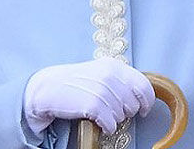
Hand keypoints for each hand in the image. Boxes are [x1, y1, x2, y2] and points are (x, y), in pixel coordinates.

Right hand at [23, 58, 154, 134]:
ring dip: (113, 119)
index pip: (144, 85)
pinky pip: (111, 124)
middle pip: (134, 104)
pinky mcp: (93, 105)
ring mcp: (102, 90)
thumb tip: (141, 95)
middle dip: (126, 111)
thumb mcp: (98, 73)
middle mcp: (110, 76)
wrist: (46, 88)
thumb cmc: (73, 83)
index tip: (144, 109)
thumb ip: (119, 80)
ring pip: (123, 116)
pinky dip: (106, 127)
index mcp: (113, 65)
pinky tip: (97, 121)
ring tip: (99, 112)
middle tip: (112, 110)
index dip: (147, 101)